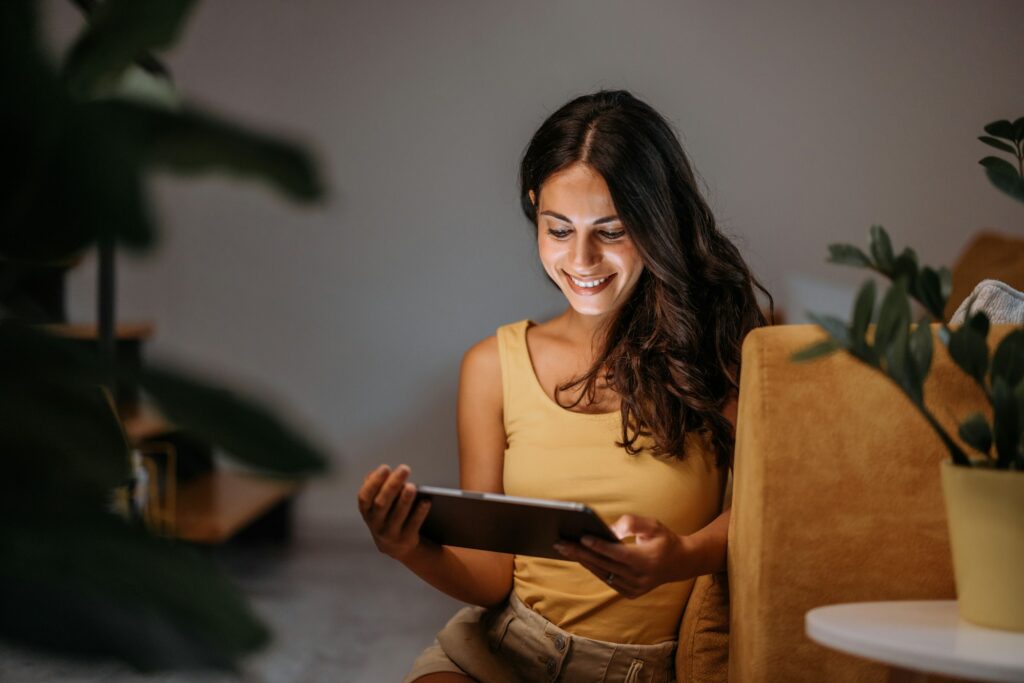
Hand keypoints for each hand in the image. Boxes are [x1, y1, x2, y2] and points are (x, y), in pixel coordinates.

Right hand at [357, 464, 430, 562]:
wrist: (397, 546)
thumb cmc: (388, 515)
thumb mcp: (377, 504)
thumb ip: (377, 487)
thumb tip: (376, 472)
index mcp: (367, 512)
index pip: (364, 497)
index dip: (374, 482)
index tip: (385, 467)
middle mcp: (375, 524)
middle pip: (381, 504)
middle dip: (392, 485)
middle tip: (405, 469)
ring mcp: (389, 534)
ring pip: (396, 516)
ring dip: (404, 500)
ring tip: (412, 486)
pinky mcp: (405, 540)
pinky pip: (413, 525)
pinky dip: (420, 513)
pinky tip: (426, 501)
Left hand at [553, 514, 693, 598]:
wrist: (680, 563)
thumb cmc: (664, 539)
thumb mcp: (653, 525)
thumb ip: (632, 523)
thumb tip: (609, 530)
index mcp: (647, 561)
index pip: (617, 553)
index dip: (599, 545)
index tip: (581, 536)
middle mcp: (640, 578)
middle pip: (604, 564)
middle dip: (581, 552)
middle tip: (560, 542)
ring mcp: (635, 589)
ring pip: (603, 574)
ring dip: (582, 561)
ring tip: (564, 548)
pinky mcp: (631, 593)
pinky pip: (607, 579)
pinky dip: (593, 568)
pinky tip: (579, 557)